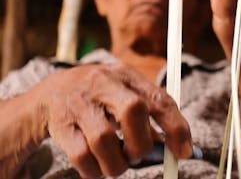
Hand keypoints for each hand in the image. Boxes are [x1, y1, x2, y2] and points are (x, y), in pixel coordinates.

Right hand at [35, 64, 191, 177]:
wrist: (51, 92)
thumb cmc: (102, 98)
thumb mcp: (126, 96)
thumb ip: (150, 119)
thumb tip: (179, 150)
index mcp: (127, 76)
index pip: (159, 99)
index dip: (176, 128)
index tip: (184, 152)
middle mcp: (104, 84)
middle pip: (133, 111)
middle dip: (140, 144)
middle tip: (137, 157)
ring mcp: (80, 102)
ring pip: (104, 139)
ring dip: (116, 163)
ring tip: (116, 163)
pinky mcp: (60, 123)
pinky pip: (81, 156)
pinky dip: (94, 170)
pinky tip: (97, 166)